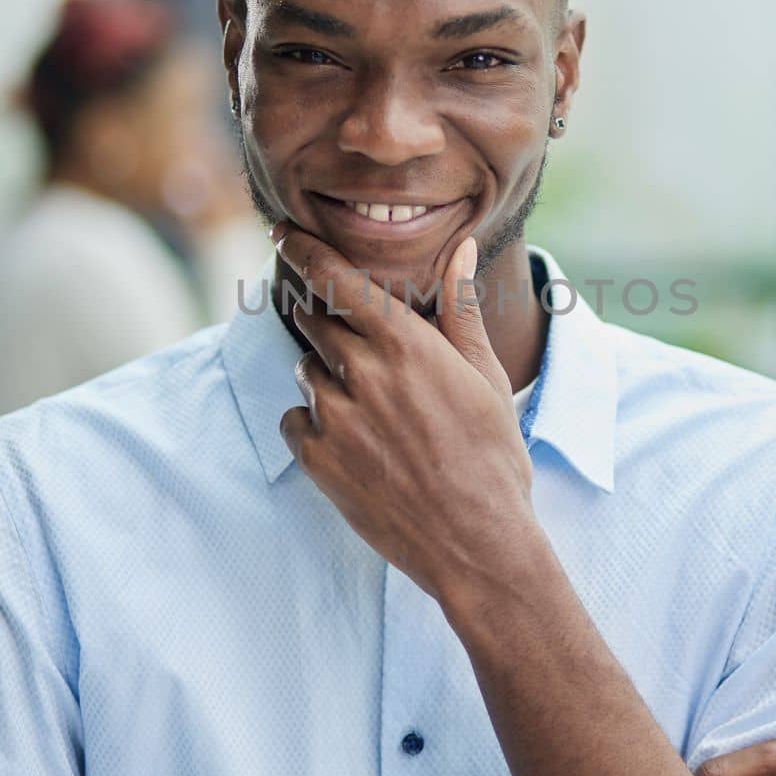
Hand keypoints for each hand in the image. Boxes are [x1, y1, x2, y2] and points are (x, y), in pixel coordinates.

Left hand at [273, 225, 539, 605]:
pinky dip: (314, 423)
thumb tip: (459, 251)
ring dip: (326, 376)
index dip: (304, 251)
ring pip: (305, 370)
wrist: (476, 542)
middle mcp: (362, 374)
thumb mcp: (486, 377)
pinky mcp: (316, 460)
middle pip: (315, 320)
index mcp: (405, 344)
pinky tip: (354, 442)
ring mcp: (334, 418)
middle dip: (325, 319)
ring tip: (371, 407)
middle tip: (351, 339)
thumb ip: (461, 309)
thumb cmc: (491, 457)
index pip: (336, 279)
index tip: (284, 233)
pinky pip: (295, 420)